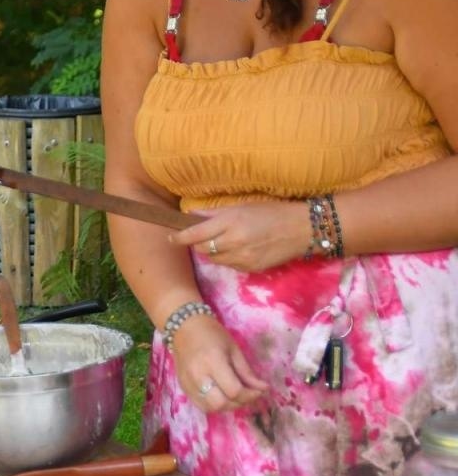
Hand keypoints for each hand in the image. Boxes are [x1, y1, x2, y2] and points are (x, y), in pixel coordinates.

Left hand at [168, 200, 312, 271]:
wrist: (304, 229)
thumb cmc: (272, 212)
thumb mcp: (242, 207)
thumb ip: (214, 213)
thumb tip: (191, 215)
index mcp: (229, 222)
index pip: (194, 234)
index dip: (179, 237)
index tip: (171, 238)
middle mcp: (233, 242)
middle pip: (201, 248)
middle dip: (198, 243)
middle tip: (204, 236)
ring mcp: (242, 258)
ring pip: (214, 259)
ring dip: (213, 251)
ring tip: (226, 241)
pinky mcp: (251, 269)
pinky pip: (230, 266)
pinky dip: (228, 258)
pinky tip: (240, 249)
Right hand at [171, 313, 268, 411]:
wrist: (184, 328)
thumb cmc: (212, 334)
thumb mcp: (234, 349)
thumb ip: (247, 372)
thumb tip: (263, 389)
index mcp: (212, 361)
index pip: (233, 390)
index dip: (250, 395)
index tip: (259, 390)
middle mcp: (198, 375)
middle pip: (221, 403)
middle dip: (239, 403)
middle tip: (248, 394)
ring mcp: (188, 383)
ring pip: (211, 408)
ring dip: (227, 406)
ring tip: (235, 396)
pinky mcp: (183, 387)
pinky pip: (201, 406)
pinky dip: (215, 405)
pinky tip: (222, 396)